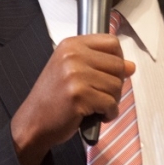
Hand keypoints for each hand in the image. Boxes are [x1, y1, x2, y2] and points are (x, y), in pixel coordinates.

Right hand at [11, 34, 134, 164]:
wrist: (33, 121)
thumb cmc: (53, 98)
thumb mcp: (72, 71)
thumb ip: (100, 64)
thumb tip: (130, 66)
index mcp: (71, 45)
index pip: (111, 42)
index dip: (118, 59)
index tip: (112, 72)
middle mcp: (73, 56)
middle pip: (118, 64)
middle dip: (116, 84)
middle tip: (102, 95)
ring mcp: (75, 75)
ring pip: (117, 86)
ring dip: (112, 101)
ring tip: (97, 106)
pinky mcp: (79, 95)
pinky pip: (111, 104)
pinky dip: (109, 114)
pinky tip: (97, 116)